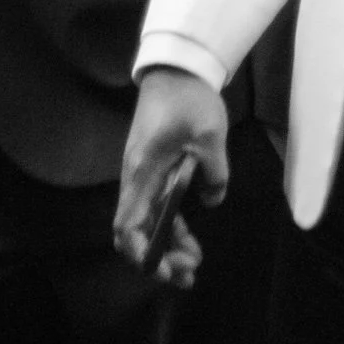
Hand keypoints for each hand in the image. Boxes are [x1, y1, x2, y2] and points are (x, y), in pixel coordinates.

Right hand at [113, 67, 229, 289]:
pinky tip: (189, 238)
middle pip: (137, 231)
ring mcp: (143, 175)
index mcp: (144, 172)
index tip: (164, 270)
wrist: (176, 68)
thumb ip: (214, 173)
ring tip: (193, 263)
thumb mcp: (210, 135)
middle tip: (188, 275)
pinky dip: (170, 226)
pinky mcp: (152, 170)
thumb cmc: (188, 99)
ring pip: (148, 222)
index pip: (129, 225)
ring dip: (167, 245)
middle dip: (158, 257)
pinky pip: (156, 207)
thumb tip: (212, 200)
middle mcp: (137, 178)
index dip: (142, 253)